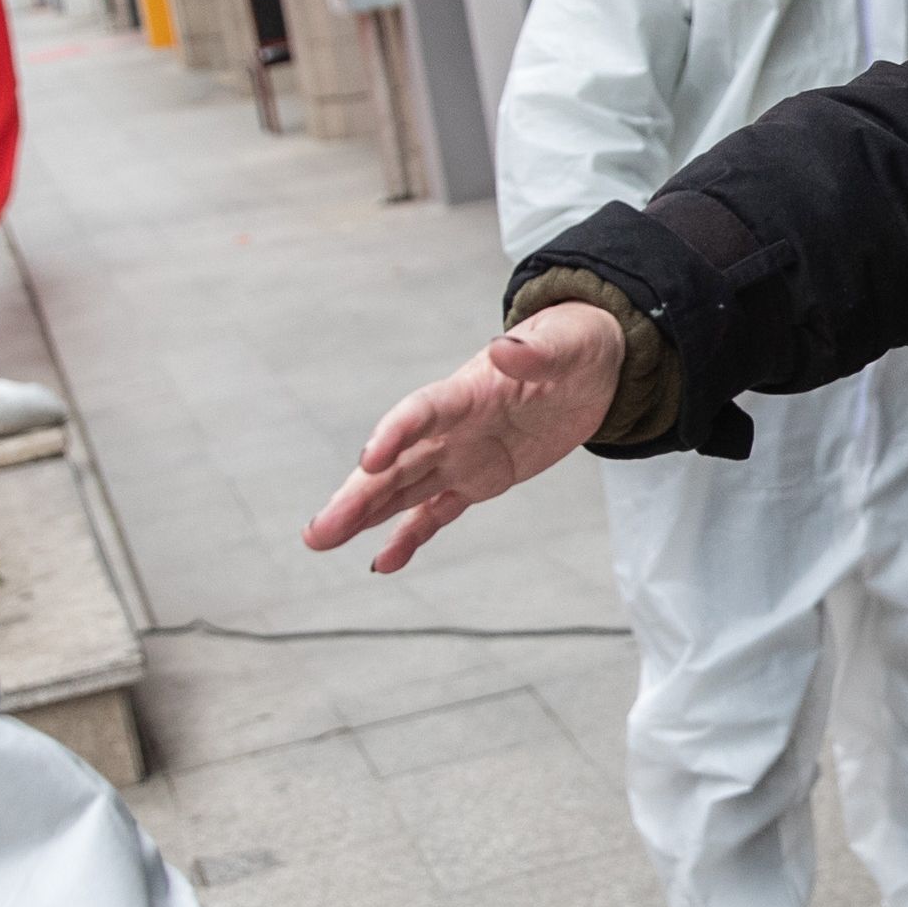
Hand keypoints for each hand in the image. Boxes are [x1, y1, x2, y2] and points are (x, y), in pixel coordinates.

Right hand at [303, 300, 626, 572]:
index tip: (369, 461)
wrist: (589, 365)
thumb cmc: (575, 344)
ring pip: (402, 490)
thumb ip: (535, 352)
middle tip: (318, 529)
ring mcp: (460, 455)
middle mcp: (453, 427)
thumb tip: (504, 348)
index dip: (396, 433)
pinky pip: (437, 512)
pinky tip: (382, 562)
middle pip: (396, 464)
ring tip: (321, 539)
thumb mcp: (568, 344)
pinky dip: (410, 536)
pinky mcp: (479, 480)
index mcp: (469, 390)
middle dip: (357, 496)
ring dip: (363, 514)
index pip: (423, 411)